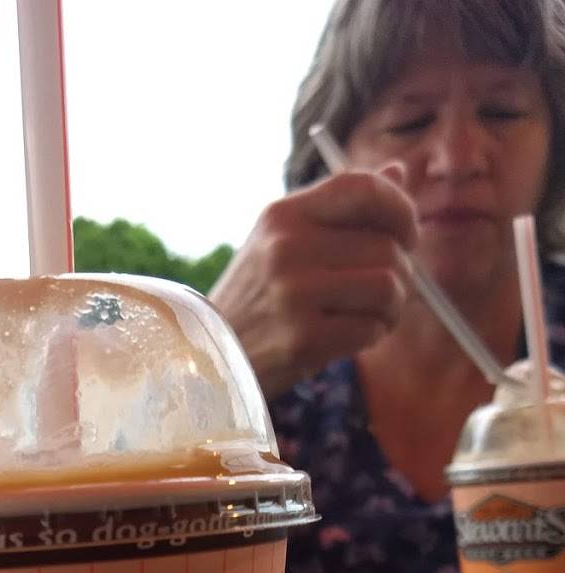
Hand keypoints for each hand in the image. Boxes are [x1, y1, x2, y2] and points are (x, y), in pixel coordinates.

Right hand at [209, 170, 417, 400]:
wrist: (208, 358)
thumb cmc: (256, 299)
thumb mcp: (283, 240)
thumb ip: (341, 208)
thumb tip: (399, 172)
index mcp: (284, 215)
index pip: (363, 187)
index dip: (401, 207)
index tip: (407, 234)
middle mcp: (288, 247)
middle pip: (386, 246)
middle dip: (399, 272)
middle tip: (382, 291)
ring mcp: (294, 293)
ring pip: (387, 287)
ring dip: (392, 308)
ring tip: (370, 316)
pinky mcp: (303, 338)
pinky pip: (371, 328)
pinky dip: (372, 336)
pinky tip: (352, 338)